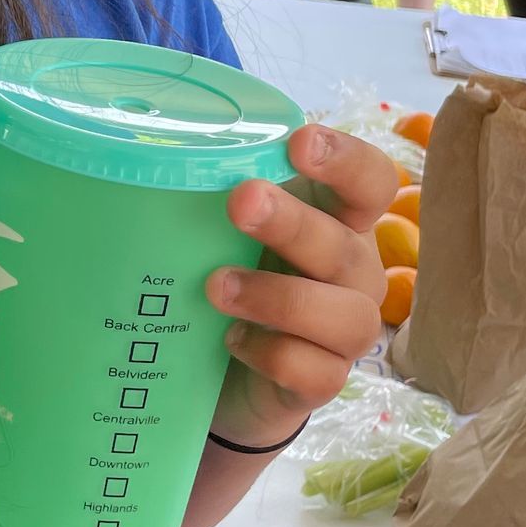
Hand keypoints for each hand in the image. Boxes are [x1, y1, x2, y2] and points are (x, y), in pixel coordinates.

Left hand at [204, 126, 392, 451]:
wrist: (223, 371)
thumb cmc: (232, 274)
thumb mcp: (221, 228)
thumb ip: (212, 192)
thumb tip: (154, 152)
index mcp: (337, 220)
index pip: (370, 181)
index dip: (345, 160)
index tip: (298, 143)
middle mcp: (353, 273)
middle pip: (346, 247)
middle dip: (293, 223)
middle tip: (240, 202)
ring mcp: (343, 333)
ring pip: (346, 316)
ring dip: (280, 298)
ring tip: (215, 287)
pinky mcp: (322, 383)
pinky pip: (319, 374)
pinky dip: (275, 355)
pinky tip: (232, 340)